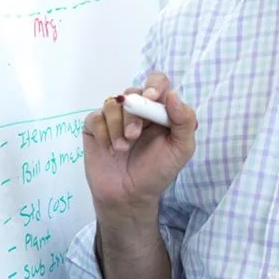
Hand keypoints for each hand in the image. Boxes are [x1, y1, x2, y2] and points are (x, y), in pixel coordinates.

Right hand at [82, 72, 196, 221]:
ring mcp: (114, 117)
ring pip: (112, 103)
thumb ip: (184, 121)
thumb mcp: (181, 150)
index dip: (154, 85)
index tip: (151, 97)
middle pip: (133, 92)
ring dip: (118, 127)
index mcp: (158, 110)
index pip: (157, 82)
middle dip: (133, 114)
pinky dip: (104, 133)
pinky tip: (110, 149)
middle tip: (134, 136)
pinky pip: (95, 117)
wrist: (129, 196)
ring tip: (123, 148)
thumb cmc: (157, 172)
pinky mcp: (95, 126)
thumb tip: (173, 95)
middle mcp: (136, 110)